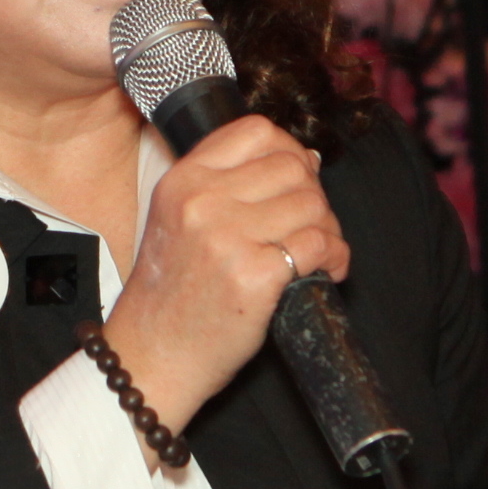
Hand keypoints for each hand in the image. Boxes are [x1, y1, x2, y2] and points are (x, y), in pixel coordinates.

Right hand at [97, 116, 347, 428]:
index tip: (297, 179)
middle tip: (310, 226)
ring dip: (328, 229)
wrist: (153, 356)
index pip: (256, 132)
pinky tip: (324, 273)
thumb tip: (303, 159)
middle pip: (293, 167)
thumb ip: (224, 185)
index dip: (289, 151)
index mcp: (182, 180)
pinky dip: (334, 258)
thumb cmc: (171, 294)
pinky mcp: (255, 275)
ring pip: (313, 205)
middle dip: (314, 196)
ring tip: (317, 254)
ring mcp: (228, 237)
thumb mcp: (177, 220)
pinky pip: (320, 245)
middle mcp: (202, 201)